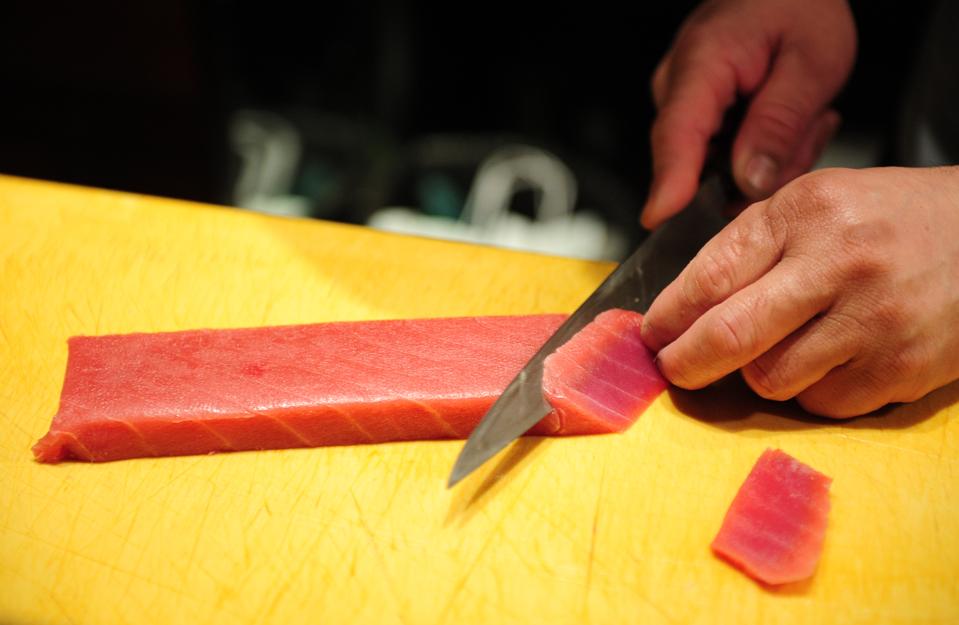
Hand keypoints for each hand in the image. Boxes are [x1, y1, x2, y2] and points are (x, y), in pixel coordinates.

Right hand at [641, 0, 855, 228]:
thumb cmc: (799, 5)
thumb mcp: (812, 62)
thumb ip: (779, 125)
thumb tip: (749, 181)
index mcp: (701, 63)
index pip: (676, 135)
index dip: (670, 184)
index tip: (662, 219)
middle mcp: (678, 86)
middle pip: (700, 164)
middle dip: (760, 167)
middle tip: (808, 128)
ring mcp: (683, 101)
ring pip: (718, 166)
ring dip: (769, 156)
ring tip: (802, 115)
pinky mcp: (695, 113)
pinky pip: (723, 155)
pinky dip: (761, 147)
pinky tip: (785, 119)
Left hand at [641, 166, 958, 417]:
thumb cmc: (892, 219)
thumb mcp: (816, 203)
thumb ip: (752, 244)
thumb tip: (684, 303)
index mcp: (806, 212)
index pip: (711, 274)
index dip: (668, 314)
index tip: (652, 333)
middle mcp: (838, 263)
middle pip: (729, 335)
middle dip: (685, 362)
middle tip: (673, 368)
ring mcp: (873, 321)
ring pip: (771, 380)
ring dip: (759, 374)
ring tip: (781, 348)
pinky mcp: (902, 370)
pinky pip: (821, 405)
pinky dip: (810, 392)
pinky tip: (830, 360)